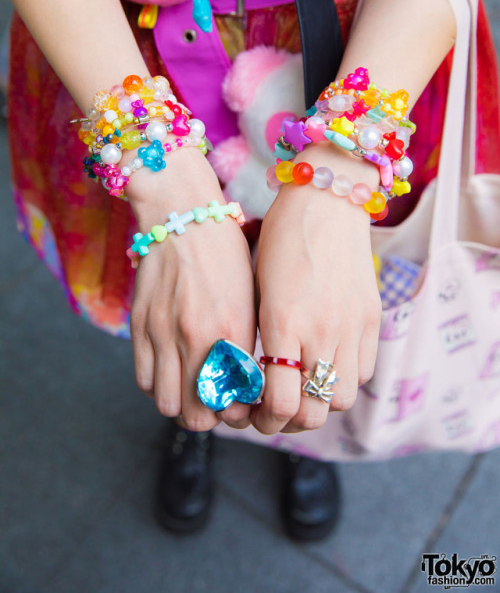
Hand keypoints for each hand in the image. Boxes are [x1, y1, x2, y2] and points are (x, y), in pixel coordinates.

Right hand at [128, 149, 256, 430]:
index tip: (246, 402)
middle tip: (221, 401)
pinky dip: (160, 385)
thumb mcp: (251, 296)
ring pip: (169, 405)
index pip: (237, 404)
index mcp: (233, 330)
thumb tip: (250, 384)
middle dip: (213, 417)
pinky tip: (174, 370)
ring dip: (184, 404)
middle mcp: (197, 338)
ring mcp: (163, 333)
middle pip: (199, 417)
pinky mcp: (140, 327)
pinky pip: (145, 381)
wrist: (184, 216)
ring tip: (195, 388)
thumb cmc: (227, 253)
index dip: (243, 413)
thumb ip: (249, 343)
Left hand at [252, 145, 381, 434]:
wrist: (326, 200)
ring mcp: (350, 326)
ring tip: (302, 390)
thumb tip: (253, 376)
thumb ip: (260, 334)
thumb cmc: (280, 237)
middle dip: (288, 423)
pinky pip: (363, 371)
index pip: (280, 403)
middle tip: (274, 413)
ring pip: (341, 399)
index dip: (264, 420)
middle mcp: (319, 330)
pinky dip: (344, 379)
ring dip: (320, 404)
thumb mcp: (258, 286)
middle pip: (312, 413)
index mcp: (281, 322)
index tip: (252, 414)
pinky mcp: (371, 318)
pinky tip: (327, 364)